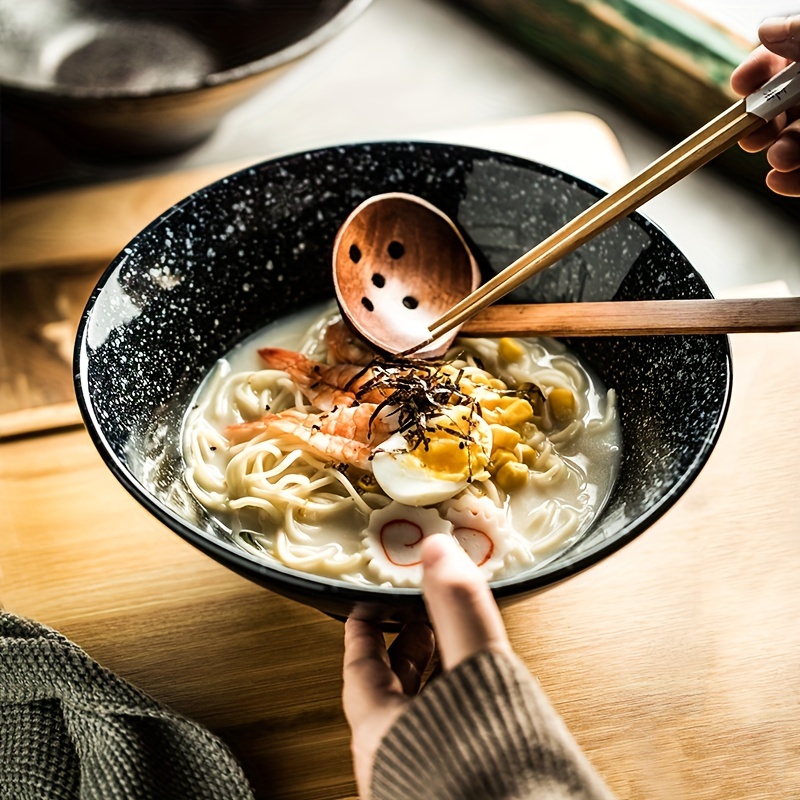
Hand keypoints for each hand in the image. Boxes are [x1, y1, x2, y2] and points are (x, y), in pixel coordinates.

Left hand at [342, 533, 510, 798]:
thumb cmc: (481, 774)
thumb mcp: (469, 675)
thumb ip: (457, 609)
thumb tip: (438, 550)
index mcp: (379, 732)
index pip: (357, 665)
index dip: (361, 625)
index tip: (365, 599)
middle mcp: (394, 755)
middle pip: (389, 686)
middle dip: (406, 640)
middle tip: (422, 606)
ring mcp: (420, 772)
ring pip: (420, 708)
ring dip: (435, 667)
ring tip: (454, 635)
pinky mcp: (452, 781)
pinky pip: (445, 727)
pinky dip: (456, 696)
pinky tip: (480, 686)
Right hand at [730, 16, 799, 195]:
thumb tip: (767, 29)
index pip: (783, 62)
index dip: (759, 71)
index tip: (742, 84)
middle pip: (781, 108)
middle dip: (760, 122)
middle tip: (752, 133)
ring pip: (791, 144)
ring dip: (779, 153)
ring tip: (779, 157)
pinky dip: (791, 181)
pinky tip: (781, 180)